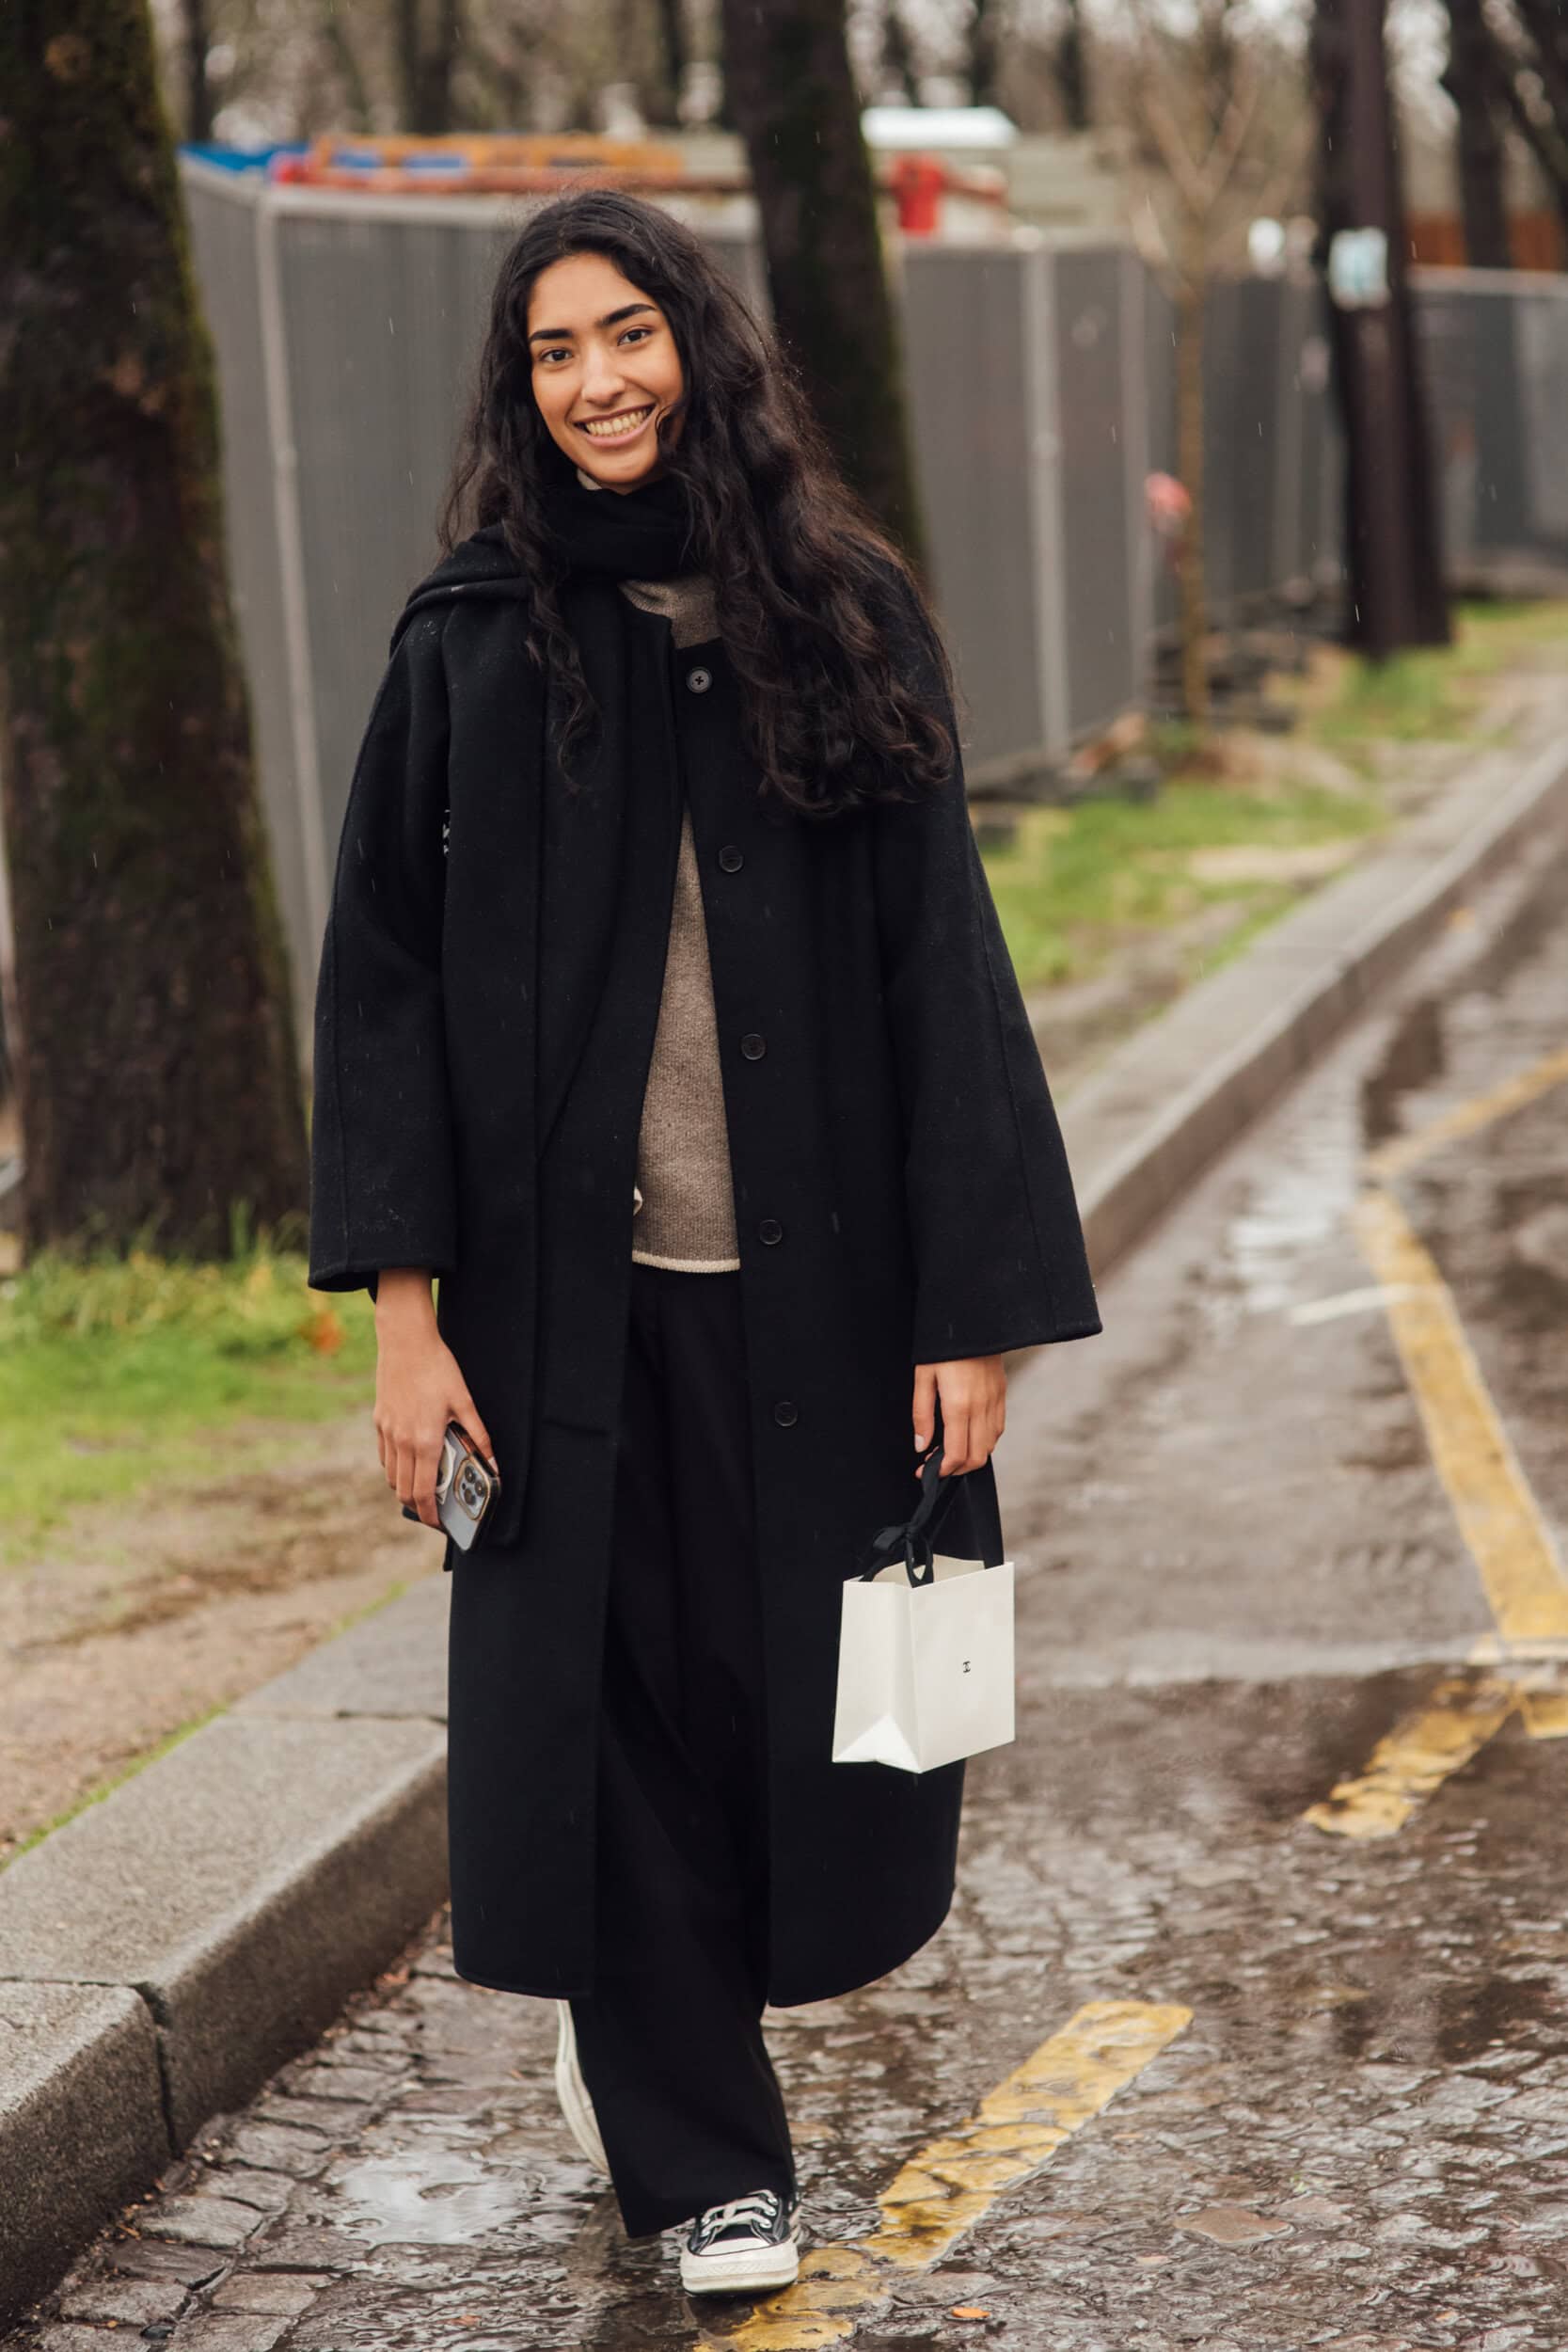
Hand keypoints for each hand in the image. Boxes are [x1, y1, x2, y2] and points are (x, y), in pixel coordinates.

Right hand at [373, 1270, 495, 1528]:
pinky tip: (410, 1463)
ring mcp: (387, 1433)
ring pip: (392, 1476)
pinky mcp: (379, 1422)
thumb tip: (493, 1463)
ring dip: (406, 1489)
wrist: (405, 1342)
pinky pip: (385, 1457)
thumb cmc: (438, 1369)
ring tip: (425, 1488)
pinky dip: (395, 1469)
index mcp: (425, 1441)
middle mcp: (402, 1442)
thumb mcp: (465, 1401)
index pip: (424, 1492)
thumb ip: (478, 1435)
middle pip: (404, 1491)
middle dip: (419, 1508)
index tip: (439, 1524)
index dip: (431, 1515)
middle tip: (435, 1511)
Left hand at [912, 1356, 1005, 1477]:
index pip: (956, 1453)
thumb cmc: (941, 1346)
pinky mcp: (1001, 1393)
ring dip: (972, 1456)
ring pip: (990, 1445)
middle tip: (937, 1466)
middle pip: (977, 1457)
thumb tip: (921, 1445)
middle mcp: (981, 1407)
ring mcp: (995, 1400)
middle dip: (957, 1469)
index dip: (942, 1471)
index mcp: (959, 1405)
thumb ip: (921, 1414)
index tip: (926, 1472)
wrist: (971, 1318)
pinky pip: (998, 1428)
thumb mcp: (923, 1377)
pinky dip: (984, 1441)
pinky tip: (968, 1435)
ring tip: (950, 1451)